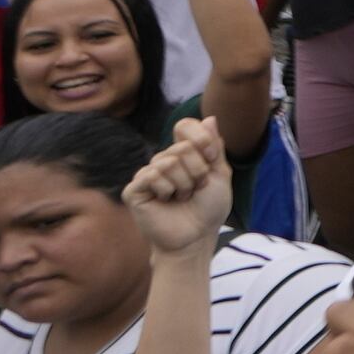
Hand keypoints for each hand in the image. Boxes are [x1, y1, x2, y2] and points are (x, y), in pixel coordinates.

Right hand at [122, 119, 227, 256]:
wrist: (196, 236)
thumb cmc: (209, 208)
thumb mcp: (219, 173)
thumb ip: (214, 146)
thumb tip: (209, 117)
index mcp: (182, 154)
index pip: (185, 125)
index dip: (202, 139)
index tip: (211, 159)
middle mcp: (162, 160)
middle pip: (182, 147)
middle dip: (198, 171)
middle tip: (196, 189)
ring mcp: (146, 174)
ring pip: (168, 162)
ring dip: (184, 184)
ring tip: (182, 197)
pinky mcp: (134, 190)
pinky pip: (152, 176)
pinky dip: (167, 190)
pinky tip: (166, 201)